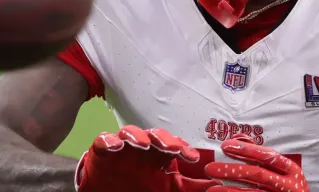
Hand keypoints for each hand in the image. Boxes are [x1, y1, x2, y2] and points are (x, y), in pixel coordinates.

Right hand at [77, 125, 220, 191]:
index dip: (184, 148)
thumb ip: (190, 187)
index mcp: (158, 154)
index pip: (173, 145)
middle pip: (155, 135)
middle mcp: (142, 147)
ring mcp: (122, 147)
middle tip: (172, 148)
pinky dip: (109, 140)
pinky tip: (116, 146)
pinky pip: (104, 140)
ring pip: (130, 132)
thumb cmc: (138, 187)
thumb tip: (217, 185)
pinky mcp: (101, 150)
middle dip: (164, 139)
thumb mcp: (167, 190)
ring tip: (143, 144)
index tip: (193, 157)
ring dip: (138, 136)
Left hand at [204, 135, 309, 191]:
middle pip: (257, 174)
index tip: (226, 146)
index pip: (267, 156)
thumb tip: (241, 141)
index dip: (246, 150)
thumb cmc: (291, 188)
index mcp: (291, 170)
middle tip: (211, 168)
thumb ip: (265, 159)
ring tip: (211, 189)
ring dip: (229, 191)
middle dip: (232, 170)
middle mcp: (288, 184)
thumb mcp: (285, 172)